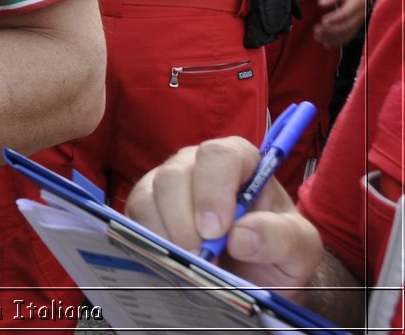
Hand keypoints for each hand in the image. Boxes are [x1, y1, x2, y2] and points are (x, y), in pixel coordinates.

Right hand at [126, 137, 325, 289]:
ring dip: (167, 233)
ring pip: (150, 194)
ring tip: (191, 265)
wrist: (255, 276)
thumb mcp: (299, 249)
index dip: (213, 189)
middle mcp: (197, 165)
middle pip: (176, 174)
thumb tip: (240, 236)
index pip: (220, 155)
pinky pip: (135, 215)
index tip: (216, 231)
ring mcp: (166, 183)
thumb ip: (281, 237)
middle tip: (201, 258)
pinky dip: (150, 240)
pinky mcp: (145, 207)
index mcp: (240, 161)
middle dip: (185, 220)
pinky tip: (172, 260)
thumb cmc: (277, 252)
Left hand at [312, 0, 366, 46]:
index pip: (346, 13)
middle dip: (331, 30)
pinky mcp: (356, 26)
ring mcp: (359, 22)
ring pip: (347, 33)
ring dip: (332, 37)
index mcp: (357, 2)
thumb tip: (321, 3)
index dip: (335, 18)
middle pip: (346, 25)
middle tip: (316, 30)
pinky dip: (337, 41)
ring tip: (317, 37)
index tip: (322, 21)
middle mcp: (360, 14)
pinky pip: (348, 36)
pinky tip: (326, 44)